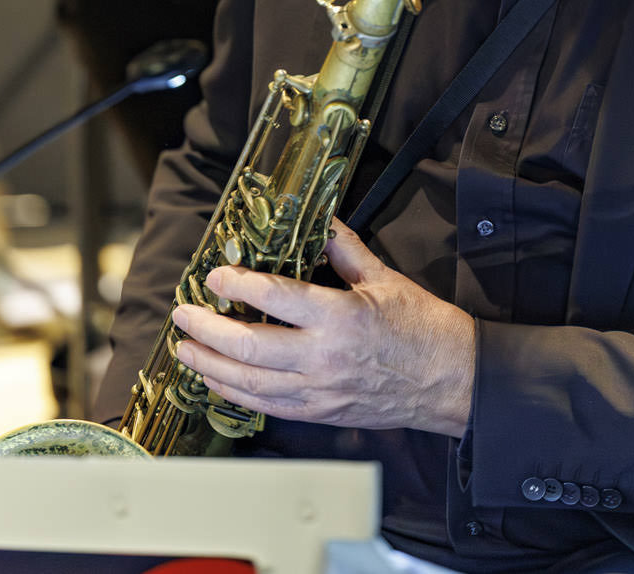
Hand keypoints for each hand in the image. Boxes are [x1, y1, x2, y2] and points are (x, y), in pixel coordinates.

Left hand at [169, 219, 475, 435]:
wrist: (451, 380)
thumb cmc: (422, 326)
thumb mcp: (384, 278)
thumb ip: (344, 248)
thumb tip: (317, 220)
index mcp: (340, 316)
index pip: (275, 297)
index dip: (237, 283)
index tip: (214, 274)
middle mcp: (323, 357)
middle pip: (249, 346)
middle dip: (207, 328)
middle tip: (182, 313)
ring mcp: (319, 391)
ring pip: (249, 382)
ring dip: (210, 363)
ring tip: (184, 347)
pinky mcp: (320, 413)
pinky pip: (266, 406)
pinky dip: (233, 392)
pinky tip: (214, 378)